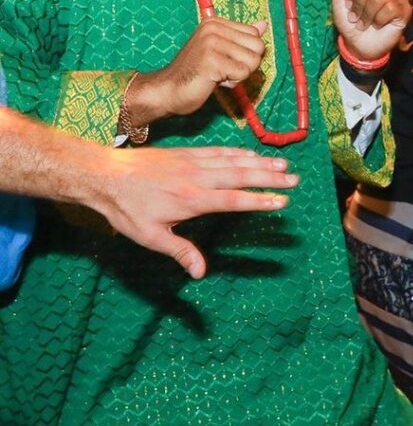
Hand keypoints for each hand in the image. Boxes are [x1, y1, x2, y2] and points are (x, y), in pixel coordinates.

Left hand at [88, 146, 298, 278]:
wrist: (105, 175)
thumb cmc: (127, 209)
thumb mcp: (150, 237)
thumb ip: (180, 252)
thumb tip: (200, 273)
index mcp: (190, 200)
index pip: (232, 200)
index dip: (258, 200)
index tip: (281, 201)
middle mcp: (196, 178)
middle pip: (240, 175)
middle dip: (269, 178)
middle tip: (294, 180)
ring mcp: (193, 162)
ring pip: (233, 161)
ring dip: (260, 163)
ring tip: (284, 166)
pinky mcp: (187, 153)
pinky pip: (219, 152)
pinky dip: (239, 153)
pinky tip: (253, 155)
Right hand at [128, 17, 268, 124]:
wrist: (168, 90)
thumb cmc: (196, 72)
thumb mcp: (221, 50)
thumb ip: (241, 37)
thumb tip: (264, 24)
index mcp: (215, 22)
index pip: (255, 36)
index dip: (246, 54)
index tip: (224, 60)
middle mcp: (213, 28)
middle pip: (258, 47)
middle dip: (246, 65)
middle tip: (223, 69)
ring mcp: (211, 43)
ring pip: (252, 61)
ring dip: (239, 75)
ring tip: (217, 74)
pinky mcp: (211, 60)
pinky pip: (242, 73)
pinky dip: (232, 82)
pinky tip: (214, 80)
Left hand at [332, 0, 409, 60]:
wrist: (359, 45)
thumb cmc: (350, 20)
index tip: (350, 6)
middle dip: (359, 5)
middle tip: (357, 17)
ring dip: (368, 15)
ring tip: (366, 23)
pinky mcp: (406, 10)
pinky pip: (390, 8)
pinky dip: (379, 20)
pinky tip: (379, 25)